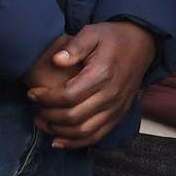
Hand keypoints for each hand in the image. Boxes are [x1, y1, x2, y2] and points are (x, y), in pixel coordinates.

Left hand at [25, 21, 156, 147]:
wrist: (142, 45)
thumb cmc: (113, 38)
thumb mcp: (93, 32)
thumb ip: (74, 46)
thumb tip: (56, 61)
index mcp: (102, 74)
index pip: (68, 96)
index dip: (46, 98)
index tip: (32, 94)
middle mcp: (111, 95)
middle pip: (73, 117)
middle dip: (48, 116)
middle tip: (35, 108)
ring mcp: (116, 108)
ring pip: (84, 131)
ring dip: (59, 132)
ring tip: (42, 123)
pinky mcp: (119, 115)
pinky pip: (97, 136)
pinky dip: (76, 143)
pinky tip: (59, 141)